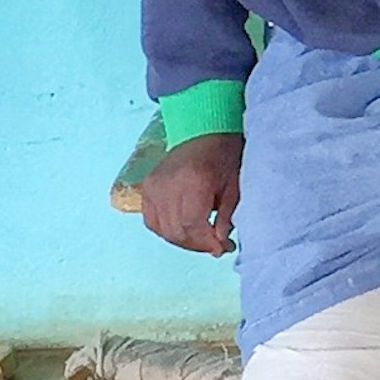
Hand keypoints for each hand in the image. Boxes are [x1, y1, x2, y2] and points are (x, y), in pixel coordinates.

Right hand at [141, 132, 242, 254]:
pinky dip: (167, 230)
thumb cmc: (223, 155)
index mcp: (192, 182)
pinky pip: (151, 220)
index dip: (206, 242)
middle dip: (197, 244)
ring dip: (183, 240)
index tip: (222, 249)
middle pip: (176, 230)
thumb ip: (226, 216)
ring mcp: (152, 186)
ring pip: (163, 229)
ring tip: (203, 240)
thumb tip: (219, 244)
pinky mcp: (146, 187)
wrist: (203, 130)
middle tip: (216, 247)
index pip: (192, 224)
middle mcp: (167, 185)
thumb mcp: (234, 186)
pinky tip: (184, 231)